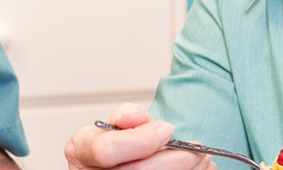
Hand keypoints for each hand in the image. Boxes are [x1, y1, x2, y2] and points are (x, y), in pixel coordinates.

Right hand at [65, 104, 212, 169]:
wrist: (115, 164)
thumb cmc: (115, 145)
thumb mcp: (114, 125)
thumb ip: (127, 116)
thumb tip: (136, 117)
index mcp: (80, 151)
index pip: (107, 150)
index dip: (141, 140)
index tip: (167, 130)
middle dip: (175, 160)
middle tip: (198, 150)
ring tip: (202, 161)